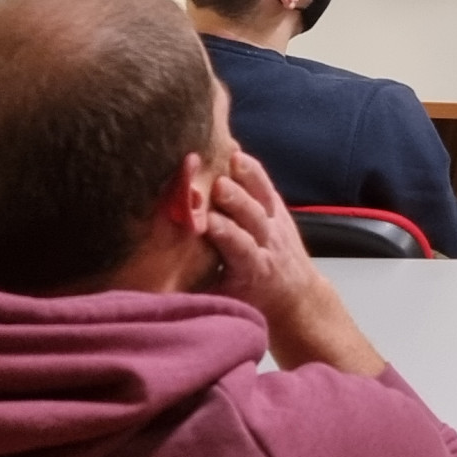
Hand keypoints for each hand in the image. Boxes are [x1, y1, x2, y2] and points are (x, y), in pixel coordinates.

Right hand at [204, 152, 385, 376]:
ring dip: (249, 178)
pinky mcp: (278, 210)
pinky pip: (267, 186)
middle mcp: (269, 243)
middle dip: (238, 201)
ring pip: (264, 198)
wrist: (293, 294)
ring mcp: (277, 225)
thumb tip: (162, 289)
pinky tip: (237, 153)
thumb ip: (200, 292)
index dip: (226, 233)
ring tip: (232, 158)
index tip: (206, 222)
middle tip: (219, 186)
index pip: (240, 247)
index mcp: (254, 269)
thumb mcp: (225, 302)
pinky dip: (254, 170)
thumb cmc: (250, 299)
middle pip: (254, 218)